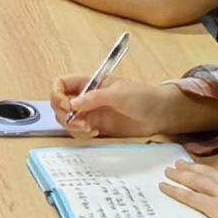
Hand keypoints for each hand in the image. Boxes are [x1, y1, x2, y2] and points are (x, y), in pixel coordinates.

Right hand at [49, 75, 176, 139]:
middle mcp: (85, 97)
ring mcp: (89, 113)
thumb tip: (72, 104)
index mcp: (87, 83)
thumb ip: (95, 98)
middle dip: (65, 114)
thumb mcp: (119, 94)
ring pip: (66, 120)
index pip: (60, 84)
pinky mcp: (95, 127)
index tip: (68, 106)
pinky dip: (81, 134)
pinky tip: (94, 132)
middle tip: (80, 121)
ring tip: (89, 129)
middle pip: (59, 104)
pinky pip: (78, 132)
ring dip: (72, 126)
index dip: (57, 95)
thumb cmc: (142, 96)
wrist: (159, 114)